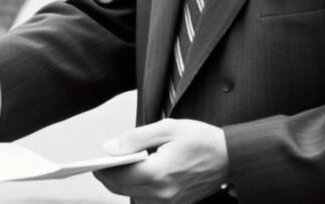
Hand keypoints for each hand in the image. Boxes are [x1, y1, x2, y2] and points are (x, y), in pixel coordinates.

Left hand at [94, 119, 229, 203]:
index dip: (102, 169)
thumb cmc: (201, 138)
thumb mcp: (167, 128)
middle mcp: (163, 194)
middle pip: (123, 189)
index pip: (119, 176)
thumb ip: (134, 138)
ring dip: (122, 185)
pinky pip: (148, 200)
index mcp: (159, 173)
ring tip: (115, 168)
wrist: (232, 156)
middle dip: (108, 177)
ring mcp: (171, 203)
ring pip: (134, 197)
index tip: (92, 162)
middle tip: (99, 165)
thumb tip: (108, 148)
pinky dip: (137, 190)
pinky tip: (136, 176)